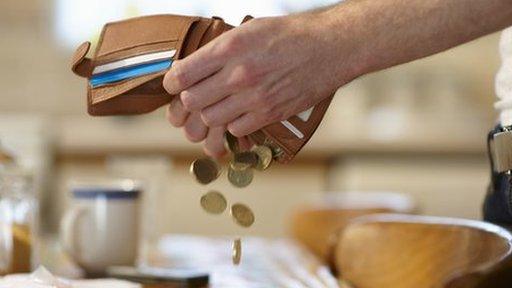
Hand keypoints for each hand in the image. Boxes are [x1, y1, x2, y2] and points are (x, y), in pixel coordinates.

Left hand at [164, 11, 360, 155]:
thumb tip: (195, 65)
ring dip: (209, 115)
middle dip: (187, 102)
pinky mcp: (270, 114)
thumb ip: (221, 48)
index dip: (172, 83)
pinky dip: (232, 125)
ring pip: (211, 119)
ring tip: (216, 106)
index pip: (182, 74)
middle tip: (193, 98)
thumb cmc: (291, 34)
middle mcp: (239, 74)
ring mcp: (255, 97)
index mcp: (230, 47)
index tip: (175, 84)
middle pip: (192, 101)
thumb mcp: (251, 28)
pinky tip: (238, 113)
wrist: (330, 47)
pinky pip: (236, 129)